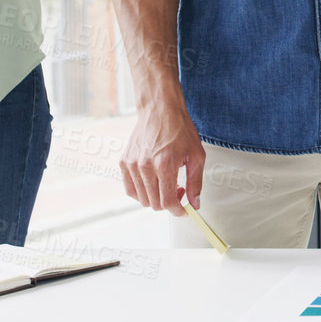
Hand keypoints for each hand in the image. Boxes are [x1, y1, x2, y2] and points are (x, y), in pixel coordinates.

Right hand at [119, 97, 205, 215]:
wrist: (160, 110)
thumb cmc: (180, 129)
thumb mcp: (197, 155)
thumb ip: (196, 183)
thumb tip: (195, 204)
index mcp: (164, 165)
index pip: (167, 202)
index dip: (178, 211)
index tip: (185, 211)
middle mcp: (145, 166)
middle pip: (154, 204)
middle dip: (169, 203)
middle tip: (179, 191)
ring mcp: (132, 165)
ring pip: (142, 199)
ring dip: (156, 198)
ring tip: (167, 183)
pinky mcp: (124, 162)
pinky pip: (130, 189)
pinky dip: (142, 192)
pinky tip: (154, 182)